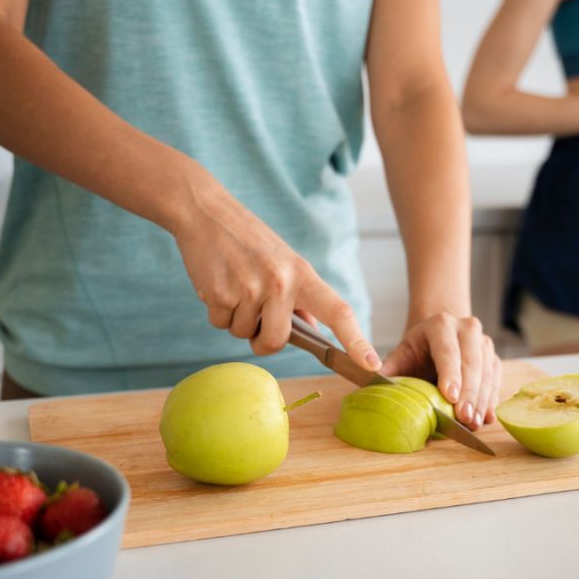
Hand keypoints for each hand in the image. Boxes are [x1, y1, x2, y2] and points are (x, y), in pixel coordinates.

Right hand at [170, 179, 379, 369]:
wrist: (206, 213)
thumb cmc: (250, 243)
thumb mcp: (285, 263)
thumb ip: (301, 299)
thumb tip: (315, 335)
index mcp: (304, 275)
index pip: (339, 312)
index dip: (357, 341)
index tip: (371, 364)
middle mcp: (281, 282)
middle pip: (276, 341)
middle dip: (262, 338)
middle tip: (255, 309)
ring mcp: (250, 288)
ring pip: (243, 335)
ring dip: (236, 319)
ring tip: (235, 285)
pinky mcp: (220, 294)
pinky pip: (220, 324)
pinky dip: (217, 311)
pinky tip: (218, 284)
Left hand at [379, 313, 501, 429]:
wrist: (440, 336)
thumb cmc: (417, 350)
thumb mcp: (401, 354)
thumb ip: (389, 369)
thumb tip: (372, 382)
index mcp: (441, 324)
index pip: (448, 351)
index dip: (451, 374)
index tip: (450, 397)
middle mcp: (467, 328)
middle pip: (471, 363)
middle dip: (469, 393)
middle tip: (465, 418)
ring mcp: (484, 342)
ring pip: (487, 372)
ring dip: (482, 400)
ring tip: (474, 423)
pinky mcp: (493, 357)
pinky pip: (496, 379)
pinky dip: (491, 400)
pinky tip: (486, 418)